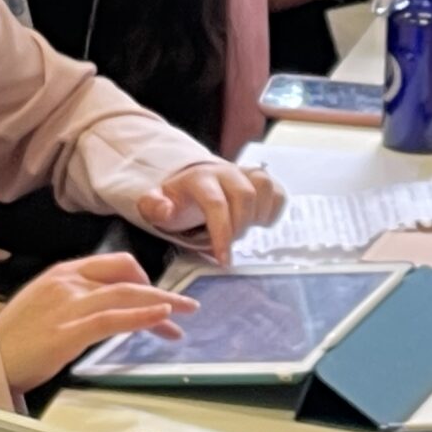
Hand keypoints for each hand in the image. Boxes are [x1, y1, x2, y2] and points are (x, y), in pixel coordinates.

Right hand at [0, 251, 199, 392]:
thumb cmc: (13, 340)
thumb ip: (75, 299)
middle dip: (160, 290)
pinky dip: (141, 317)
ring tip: (183, 315)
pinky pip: (113, 319)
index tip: (159, 294)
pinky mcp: (68, 332)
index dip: (143, 277)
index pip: (114, 263)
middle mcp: (67, 283)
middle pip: (126, 275)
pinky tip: (160, 319)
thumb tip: (107, 306)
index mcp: (62, 274)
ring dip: (161, 304)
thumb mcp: (44, 305)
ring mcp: (67, 305)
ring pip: (126, 295)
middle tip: (184, 306)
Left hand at [136, 159, 286, 264]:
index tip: (223, 260)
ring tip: (243, 231)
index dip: (222, 233)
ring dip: (258, 216)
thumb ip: (153, 207)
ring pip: (265, 187)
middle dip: (239, 227)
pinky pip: (278, 191)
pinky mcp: (260, 180)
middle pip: (245, 196)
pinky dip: (274, 210)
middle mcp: (225, 171)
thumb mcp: (155, 205)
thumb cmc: (176, 200)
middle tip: (229, 244)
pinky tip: (259, 223)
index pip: (216, 203)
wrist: (190, 184)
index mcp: (199, 178)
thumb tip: (167, 210)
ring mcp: (245, 173)